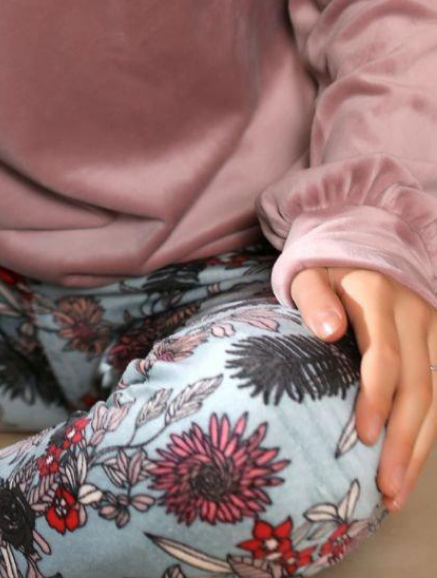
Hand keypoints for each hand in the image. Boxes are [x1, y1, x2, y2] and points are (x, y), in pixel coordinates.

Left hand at [291, 265, 436, 512]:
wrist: (364, 239)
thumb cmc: (326, 269)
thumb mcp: (308, 273)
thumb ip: (313, 299)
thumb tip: (329, 331)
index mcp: (377, 296)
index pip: (383, 354)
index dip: (376, 397)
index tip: (362, 436)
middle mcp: (413, 314)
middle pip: (417, 386)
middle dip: (403, 442)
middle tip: (385, 488)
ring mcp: (432, 330)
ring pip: (435, 397)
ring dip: (420, 447)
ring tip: (396, 492)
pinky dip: (428, 432)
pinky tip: (412, 464)